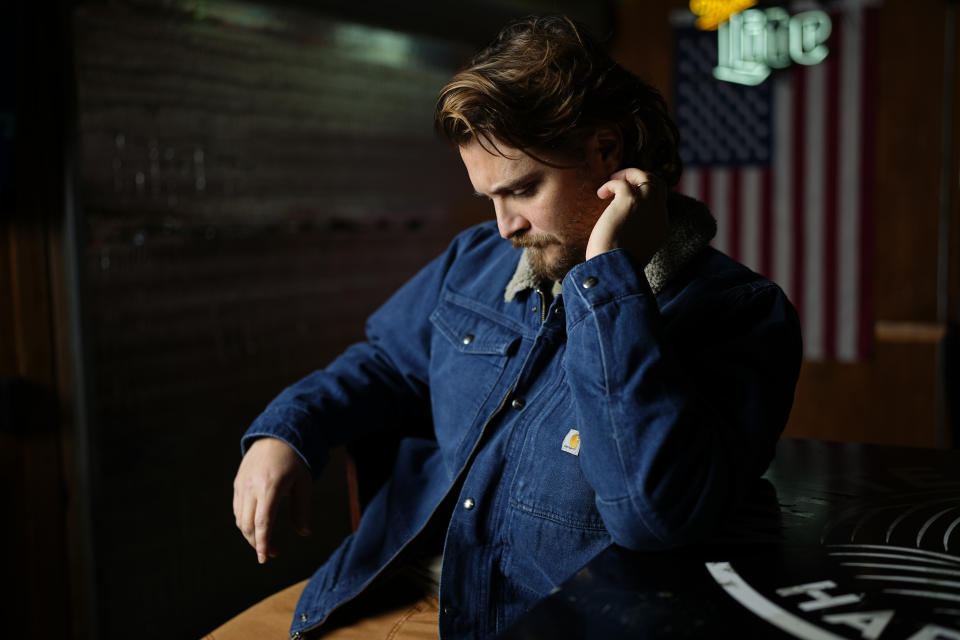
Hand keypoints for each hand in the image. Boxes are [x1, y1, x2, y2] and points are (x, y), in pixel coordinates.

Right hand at [233, 437, 311, 563]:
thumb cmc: (294, 461)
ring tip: (266, 542)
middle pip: (247, 524)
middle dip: (257, 543)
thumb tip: (304, 533)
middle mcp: (252, 487)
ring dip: (250, 535)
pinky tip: (256, 526)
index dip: (263, 543)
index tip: (266, 558)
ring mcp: (242, 485)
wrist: (275, 436)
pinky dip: (244, 522)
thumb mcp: (303, 483)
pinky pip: (237, 509)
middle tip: (271, 553)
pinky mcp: (237, 484)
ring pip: (239, 519)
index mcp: (270, 486)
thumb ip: (301, 509)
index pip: (262, 522)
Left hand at [587, 168, 667, 265]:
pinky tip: (601, 194)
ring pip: (646, 176)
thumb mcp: (633, 249)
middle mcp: (658, 214)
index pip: (659, 203)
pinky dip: (610, 184)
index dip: (645, 196)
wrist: (615, 269)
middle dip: (641, 178)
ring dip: (629, 175)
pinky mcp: (629, 201)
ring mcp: (646, 205)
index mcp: (661, 227)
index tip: (628, 198)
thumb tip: (618, 233)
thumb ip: (633, 236)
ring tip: (612, 180)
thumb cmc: (616, 265)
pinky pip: (622, 183)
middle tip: (623, 182)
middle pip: (658, 184)